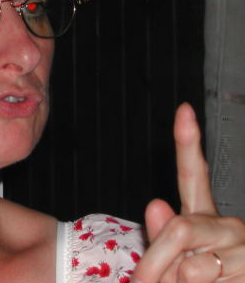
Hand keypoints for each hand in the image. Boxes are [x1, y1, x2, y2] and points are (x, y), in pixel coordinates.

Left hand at [132, 103, 244, 281]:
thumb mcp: (170, 264)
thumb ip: (159, 239)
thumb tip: (155, 203)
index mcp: (202, 218)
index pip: (193, 175)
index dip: (188, 142)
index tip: (183, 110)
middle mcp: (227, 226)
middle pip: (179, 229)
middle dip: (153, 262)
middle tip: (141, 282)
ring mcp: (244, 248)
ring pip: (191, 265)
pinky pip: (204, 278)